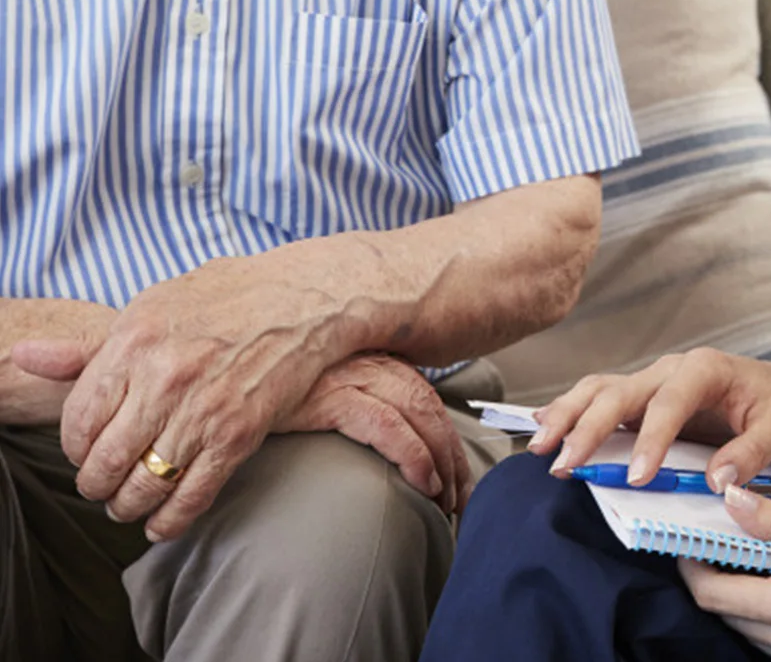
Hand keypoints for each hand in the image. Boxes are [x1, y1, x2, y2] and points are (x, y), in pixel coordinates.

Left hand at [12, 254, 350, 539]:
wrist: (306, 297)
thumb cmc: (228, 296)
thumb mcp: (154, 306)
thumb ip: (90, 345)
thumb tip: (24, 357)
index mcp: (134, 342)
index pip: (77, 423)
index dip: (76, 447)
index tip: (89, 450)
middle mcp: (163, 378)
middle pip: (102, 464)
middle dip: (97, 484)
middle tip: (105, 483)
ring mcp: (202, 410)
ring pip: (141, 489)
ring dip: (128, 507)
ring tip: (131, 500)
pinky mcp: (238, 435)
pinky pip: (189, 498)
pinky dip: (169, 522)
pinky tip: (162, 521)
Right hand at [279, 352, 472, 514]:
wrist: (220, 376)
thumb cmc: (264, 386)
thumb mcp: (312, 390)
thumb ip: (346, 404)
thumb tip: (378, 444)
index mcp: (369, 358)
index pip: (424, 397)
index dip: (446, 437)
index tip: (458, 478)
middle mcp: (366, 360)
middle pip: (429, 406)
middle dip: (452, 454)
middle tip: (461, 500)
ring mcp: (349, 374)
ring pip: (418, 413)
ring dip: (440, 459)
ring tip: (445, 501)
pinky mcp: (328, 394)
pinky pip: (386, 426)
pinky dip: (413, 453)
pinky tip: (423, 482)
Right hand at [531, 348, 770, 490]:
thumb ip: (752, 453)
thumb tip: (719, 482)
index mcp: (705, 369)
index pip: (669, 401)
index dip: (650, 439)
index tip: (636, 478)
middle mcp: (671, 369)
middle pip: (620, 390)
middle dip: (589, 426)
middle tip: (564, 463)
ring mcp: (653, 382)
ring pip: (600, 388)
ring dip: (567, 415)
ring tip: (540, 447)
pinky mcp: (643, 399)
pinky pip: (601, 397)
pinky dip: (570, 409)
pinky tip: (541, 425)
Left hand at [681, 487, 770, 660]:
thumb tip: (732, 503)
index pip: (717, 596)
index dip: (691, 565)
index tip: (685, 534)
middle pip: (728, 615)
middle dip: (712, 576)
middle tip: (715, 531)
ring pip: (749, 628)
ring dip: (740, 591)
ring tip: (751, 545)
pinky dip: (766, 606)